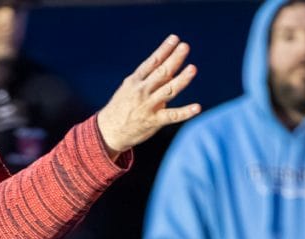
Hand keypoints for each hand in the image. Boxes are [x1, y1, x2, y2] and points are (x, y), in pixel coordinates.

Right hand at [97, 35, 200, 156]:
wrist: (108, 132)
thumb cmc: (122, 107)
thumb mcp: (129, 88)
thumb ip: (149, 79)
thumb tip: (170, 67)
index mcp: (136, 81)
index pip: (152, 62)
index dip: (164, 50)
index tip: (175, 39)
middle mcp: (142, 91)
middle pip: (161, 73)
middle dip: (174, 59)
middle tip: (185, 47)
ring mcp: (148, 106)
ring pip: (168, 90)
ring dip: (181, 80)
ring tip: (192, 69)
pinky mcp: (153, 121)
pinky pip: (172, 116)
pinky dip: (185, 112)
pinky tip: (197, 107)